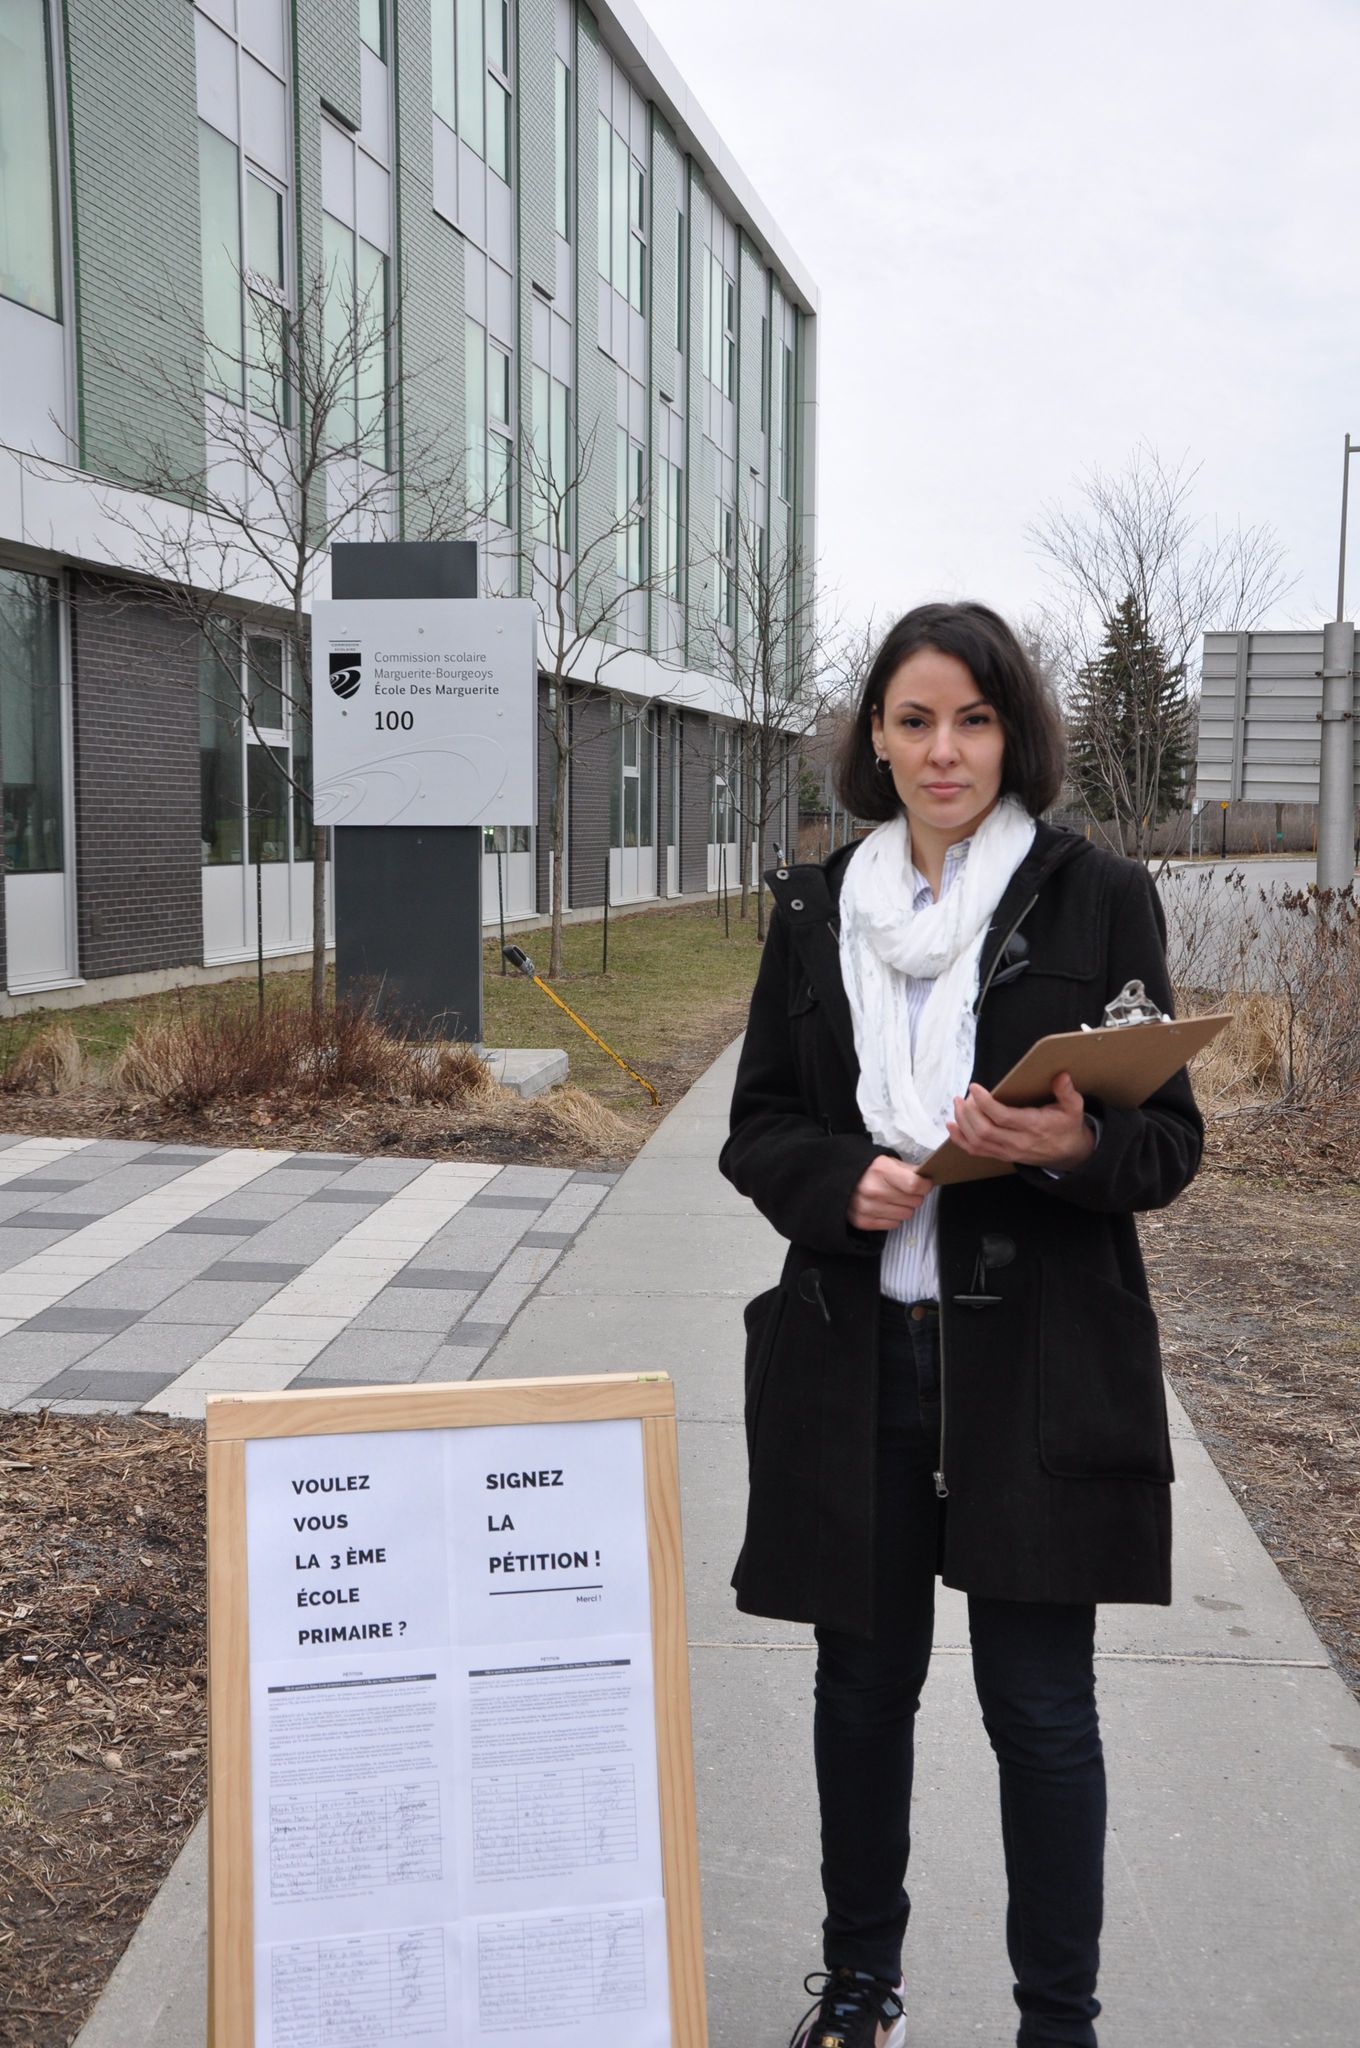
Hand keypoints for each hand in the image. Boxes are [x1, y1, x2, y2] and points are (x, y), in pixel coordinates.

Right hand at [848, 1154, 933, 1231]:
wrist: (837, 1180)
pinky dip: (893, 1217)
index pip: (915, 1185)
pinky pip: (894, 1224)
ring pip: (906, 1214)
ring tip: (892, 1198)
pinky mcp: (863, 1221)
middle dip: (914, 1196)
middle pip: (914, 1201)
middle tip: (905, 1190)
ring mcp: (867, 1208)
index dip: (925, 1185)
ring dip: (904, 1207)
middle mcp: (874, 1190)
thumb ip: (908, 1170)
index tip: (924, 1184)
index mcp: (881, 1170)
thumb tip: (928, 1180)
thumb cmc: (867, 1170)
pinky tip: (884, 1207)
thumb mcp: (886, 1161)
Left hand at [946, 1072, 1095, 1171]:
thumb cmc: (1067, 1126)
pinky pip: (976, 1151)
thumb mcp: (1073, 1108)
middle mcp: (1018, 1142)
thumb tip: (1061, 1075)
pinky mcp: (1001, 1155)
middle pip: (984, 1131)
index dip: (985, 1102)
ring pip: (977, 1142)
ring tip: (958, 1104)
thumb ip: (1067, 1092)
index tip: (974, 1087)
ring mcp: (1008, 1151)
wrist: (1069, 1153)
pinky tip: (952, 1126)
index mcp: (1034, 1126)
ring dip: (962, 1122)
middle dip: (969, 1112)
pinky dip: (960, 1139)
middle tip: (964, 1096)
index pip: (1003, 1117)